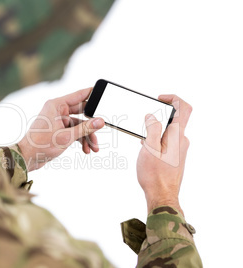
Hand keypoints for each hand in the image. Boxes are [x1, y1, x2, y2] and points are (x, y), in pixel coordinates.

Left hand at [18, 88, 104, 171]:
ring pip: (79, 125)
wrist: (27, 158)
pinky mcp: (58, 130)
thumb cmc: (40, 145)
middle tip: (101, 130)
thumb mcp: (66, 137)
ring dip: (87, 136)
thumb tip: (100, 121)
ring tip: (94, 148)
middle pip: (82, 112)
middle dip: (92, 125)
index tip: (104, 94)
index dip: (92, 94)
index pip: (79, 95)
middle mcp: (57, 110)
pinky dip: (80, 140)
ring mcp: (58, 121)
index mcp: (56, 105)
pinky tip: (86, 150)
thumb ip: (85, 129)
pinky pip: (74, 131)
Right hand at [137, 95, 192, 214]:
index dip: (173, 98)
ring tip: (142, 139)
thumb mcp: (149, 148)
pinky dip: (157, 139)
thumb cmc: (155, 175)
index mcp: (176, 135)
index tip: (159, 99)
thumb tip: (152, 116)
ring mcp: (180, 149)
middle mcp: (182, 140)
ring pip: (169, 131)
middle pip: (175, 118)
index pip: (183, 108)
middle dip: (158, 117)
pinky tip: (146, 148)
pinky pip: (167, 141)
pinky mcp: (176, 156)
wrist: (162, 195)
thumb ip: (152, 128)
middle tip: (144, 122)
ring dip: (155, 130)